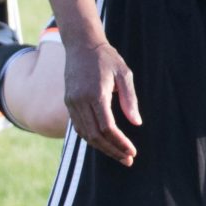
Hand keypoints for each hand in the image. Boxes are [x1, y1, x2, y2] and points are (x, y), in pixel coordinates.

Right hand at [63, 35, 141, 165]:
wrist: (81, 45)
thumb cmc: (107, 58)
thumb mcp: (124, 73)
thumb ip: (130, 99)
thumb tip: (137, 123)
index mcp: (95, 93)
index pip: (107, 127)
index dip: (120, 142)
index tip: (132, 151)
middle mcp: (80, 101)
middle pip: (95, 135)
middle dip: (112, 150)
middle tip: (128, 159)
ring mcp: (72, 103)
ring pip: (85, 134)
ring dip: (102, 148)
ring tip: (119, 155)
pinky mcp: (68, 103)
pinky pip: (78, 127)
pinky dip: (91, 138)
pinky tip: (104, 143)